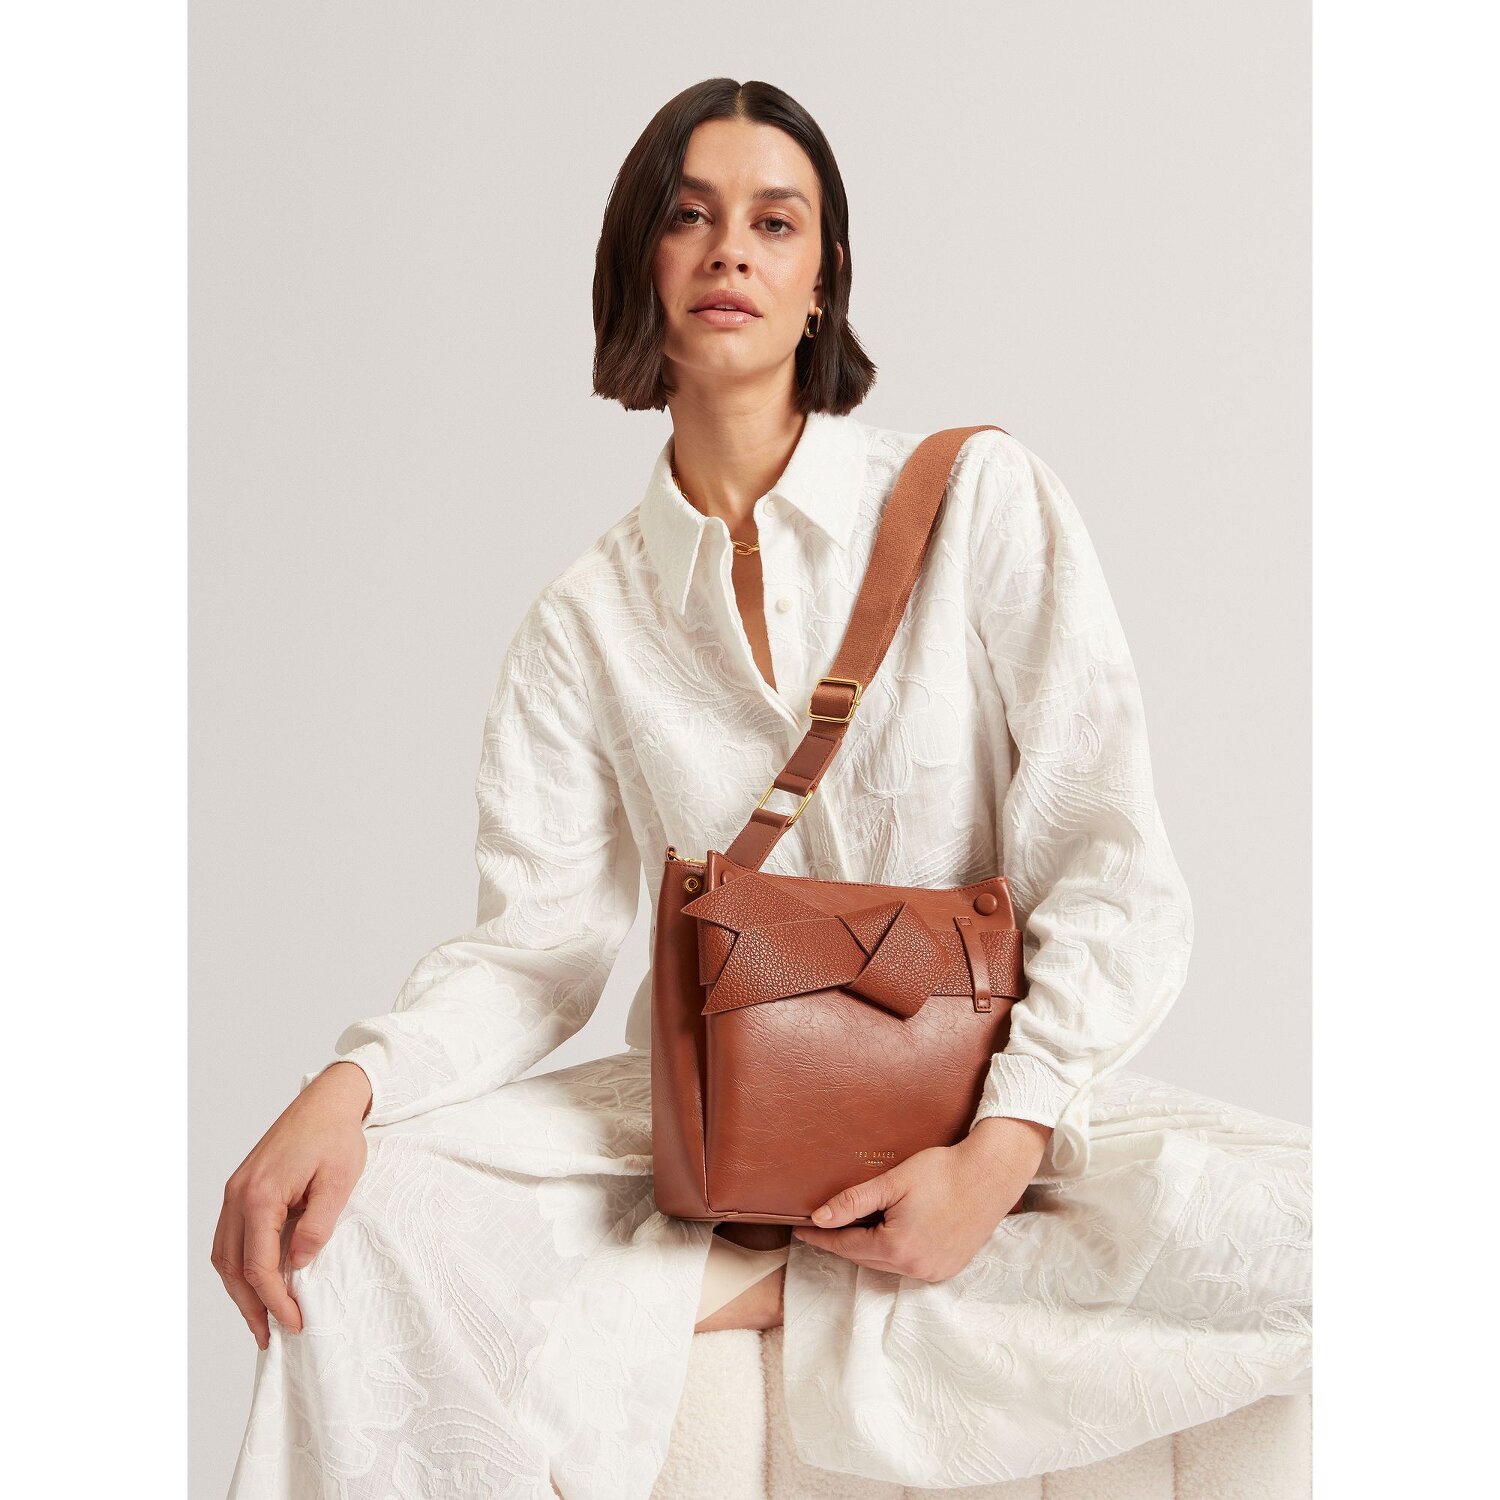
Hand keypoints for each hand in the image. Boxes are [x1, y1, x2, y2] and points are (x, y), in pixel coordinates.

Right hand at [210, 1061, 372, 1348]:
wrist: (326, 1100)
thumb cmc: (337, 1136)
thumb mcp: (339, 1181)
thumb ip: (317, 1225)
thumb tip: (298, 1264)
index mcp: (260, 1196)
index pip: (259, 1266)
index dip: (275, 1301)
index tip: (294, 1323)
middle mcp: (238, 1195)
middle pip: (232, 1267)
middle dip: (249, 1306)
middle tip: (269, 1336)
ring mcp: (235, 1190)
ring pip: (223, 1254)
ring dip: (238, 1289)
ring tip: (260, 1318)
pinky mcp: (241, 1187)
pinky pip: (229, 1236)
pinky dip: (237, 1264)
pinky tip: (255, 1280)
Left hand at [791, 1117, 1051, 1281]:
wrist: (991, 1174)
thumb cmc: (943, 1172)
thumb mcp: (893, 1182)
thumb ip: (854, 1202)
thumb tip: (819, 1218)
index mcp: (898, 1247)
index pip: (847, 1246)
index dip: (822, 1238)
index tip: (801, 1231)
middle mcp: (916, 1268)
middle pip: (866, 1258)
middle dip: (843, 1243)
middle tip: (821, 1229)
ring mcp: (935, 1271)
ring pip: (887, 1264)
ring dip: (868, 1250)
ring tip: (850, 1230)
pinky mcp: (948, 1267)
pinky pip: (909, 1266)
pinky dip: (893, 1254)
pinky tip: (887, 1236)